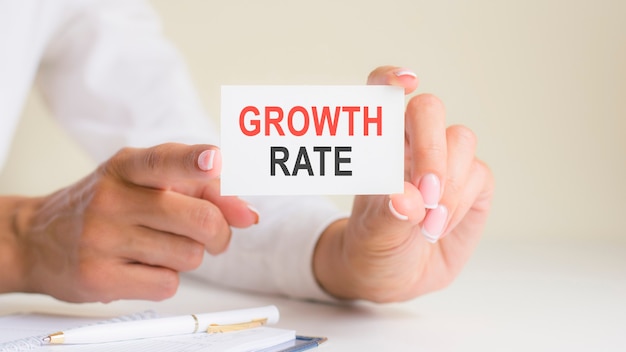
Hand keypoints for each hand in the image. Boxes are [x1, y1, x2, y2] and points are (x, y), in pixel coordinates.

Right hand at [3, 143, 257, 302]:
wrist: (38, 239)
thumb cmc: (108, 205)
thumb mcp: (147, 182)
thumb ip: (202, 190)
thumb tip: (248, 214)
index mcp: (128, 166)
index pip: (164, 160)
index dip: (194, 162)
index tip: (214, 160)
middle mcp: (113, 198)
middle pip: (200, 219)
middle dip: (219, 232)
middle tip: (210, 234)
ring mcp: (102, 239)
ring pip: (190, 256)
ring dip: (187, 256)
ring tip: (157, 246)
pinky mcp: (99, 277)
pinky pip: (168, 284)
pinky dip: (166, 278)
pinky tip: (140, 266)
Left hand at [313, 66, 493, 301]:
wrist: (394, 277)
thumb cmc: (374, 246)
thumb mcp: (373, 236)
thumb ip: (389, 216)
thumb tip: (410, 200)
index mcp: (378, 144)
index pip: (380, 94)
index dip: (391, 79)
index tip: (405, 84)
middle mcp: (411, 144)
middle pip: (429, 109)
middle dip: (431, 149)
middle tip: (426, 194)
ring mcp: (445, 160)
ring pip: (461, 140)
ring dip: (448, 186)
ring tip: (427, 227)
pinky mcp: (474, 182)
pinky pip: (479, 174)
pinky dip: (460, 204)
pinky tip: (440, 227)